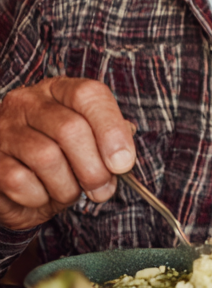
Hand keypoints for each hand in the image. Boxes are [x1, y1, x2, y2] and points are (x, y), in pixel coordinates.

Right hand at [0, 78, 135, 231]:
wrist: (20, 189)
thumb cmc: (64, 162)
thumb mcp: (92, 145)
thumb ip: (112, 142)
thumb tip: (122, 156)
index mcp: (60, 90)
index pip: (88, 95)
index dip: (111, 130)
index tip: (123, 163)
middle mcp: (27, 102)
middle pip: (71, 129)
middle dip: (94, 168)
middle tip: (102, 189)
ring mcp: (3, 129)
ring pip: (46, 157)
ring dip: (67, 186)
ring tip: (70, 192)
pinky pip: (19, 180)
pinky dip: (39, 197)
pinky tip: (40, 195)